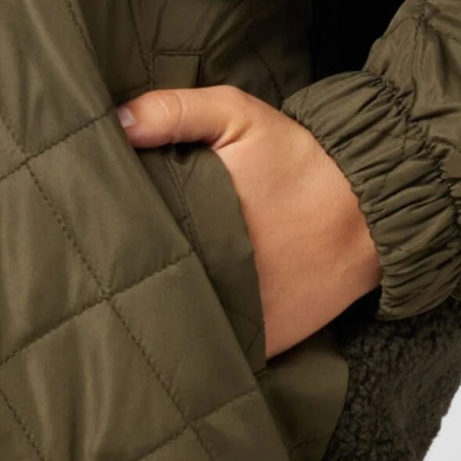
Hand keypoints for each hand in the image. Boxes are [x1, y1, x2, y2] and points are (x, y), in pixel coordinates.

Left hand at [115, 86, 381, 358]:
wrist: (371, 208)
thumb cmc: (298, 158)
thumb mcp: (238, 115)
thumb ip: (176, 111)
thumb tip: (116, 124)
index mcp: (200, 222)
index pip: (131, 240)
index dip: (105, 235)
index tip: (89, 225)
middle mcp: (216, 279)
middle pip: (147, 286)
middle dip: (125, 275)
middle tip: (101, 264)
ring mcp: (242, 319)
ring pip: (177, 324)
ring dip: (157, 312)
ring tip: (132, 298)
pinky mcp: (265, 343)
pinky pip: (217, 349)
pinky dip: (197, 340)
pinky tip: (179, 325)